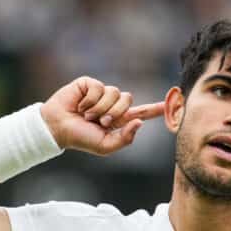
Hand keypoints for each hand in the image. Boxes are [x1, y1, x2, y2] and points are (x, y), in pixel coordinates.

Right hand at [40, 76, 164, 154]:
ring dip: (101, 107)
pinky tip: (80, 105)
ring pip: (115, 93)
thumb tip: (139, 122)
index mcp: (119, 120)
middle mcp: (112, 104)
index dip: (156, 108)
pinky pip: (99, 87)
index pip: (142, 112)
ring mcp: (101, 93)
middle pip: (128, 100)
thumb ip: (125, 139)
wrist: (58, 128)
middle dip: (115, 112)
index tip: (172, 102)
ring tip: (87, 115)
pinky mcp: (89, 84)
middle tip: (100, 122)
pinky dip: (90, 99)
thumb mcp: (105, 146)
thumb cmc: (80, 138)